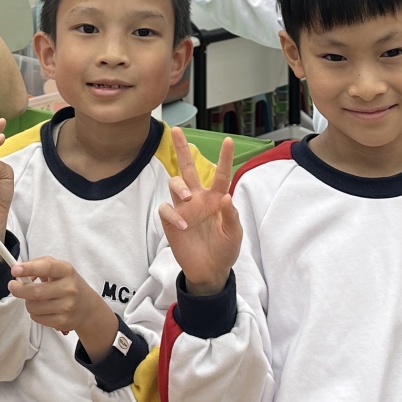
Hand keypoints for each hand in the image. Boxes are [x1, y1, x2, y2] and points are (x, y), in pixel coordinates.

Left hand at [10, 258, 118, 356]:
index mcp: (66, 271)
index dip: (29, 268)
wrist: (87, 307)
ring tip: (35, 299)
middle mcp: (69, 288)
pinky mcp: (63, 322)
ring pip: (33, 307)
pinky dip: (34, 313)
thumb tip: (20, 274)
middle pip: (35, 292)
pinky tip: (42, 309)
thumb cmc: (67, 284)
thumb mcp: (59, 269)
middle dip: (19, 290)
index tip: (15, 269)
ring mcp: (67, 307)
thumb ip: (39, 265)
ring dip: (28, 302)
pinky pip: (37, 318)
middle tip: (13, 286)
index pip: (47, 267)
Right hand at [158, 129, 240, 293]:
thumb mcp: (233, 234)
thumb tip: (226, 197)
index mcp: (216, 198)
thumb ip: (231, 216)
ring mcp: (183, 208)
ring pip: (174, 184)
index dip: (224, 158)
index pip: (221, 174)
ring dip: (179, 186)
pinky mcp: (171, 221)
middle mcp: (198, 198)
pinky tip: (184, 226)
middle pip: (188, 168)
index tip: (228, 140)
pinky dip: (173, 214)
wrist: (209, 271)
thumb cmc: (224, 249)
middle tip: (176, 130)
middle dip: (181, 149)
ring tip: (187, 197)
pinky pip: (167, 209)